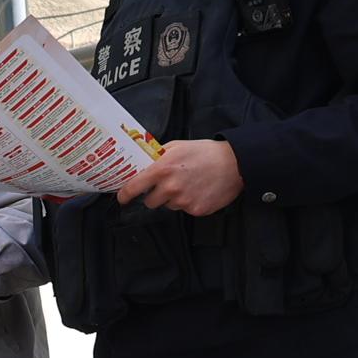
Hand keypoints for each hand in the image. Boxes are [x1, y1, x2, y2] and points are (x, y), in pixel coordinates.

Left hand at [116, 140, 242, 215]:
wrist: (235, 163)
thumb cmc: (205, 152)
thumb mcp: (177, 146)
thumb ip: (157, 156)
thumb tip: (142, 161)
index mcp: (161, 170)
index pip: (134, 187)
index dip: (125, 194)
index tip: (122, 197)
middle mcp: (170, 187)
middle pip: (150, 202)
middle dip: (155, 195)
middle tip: (167, 186)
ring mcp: (183, 200)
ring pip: (168, 206)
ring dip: (173, 199)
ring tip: (188, 185)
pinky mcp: (196, 210)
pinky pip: (185, 210)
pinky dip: (189, 203)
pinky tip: (198, 191)